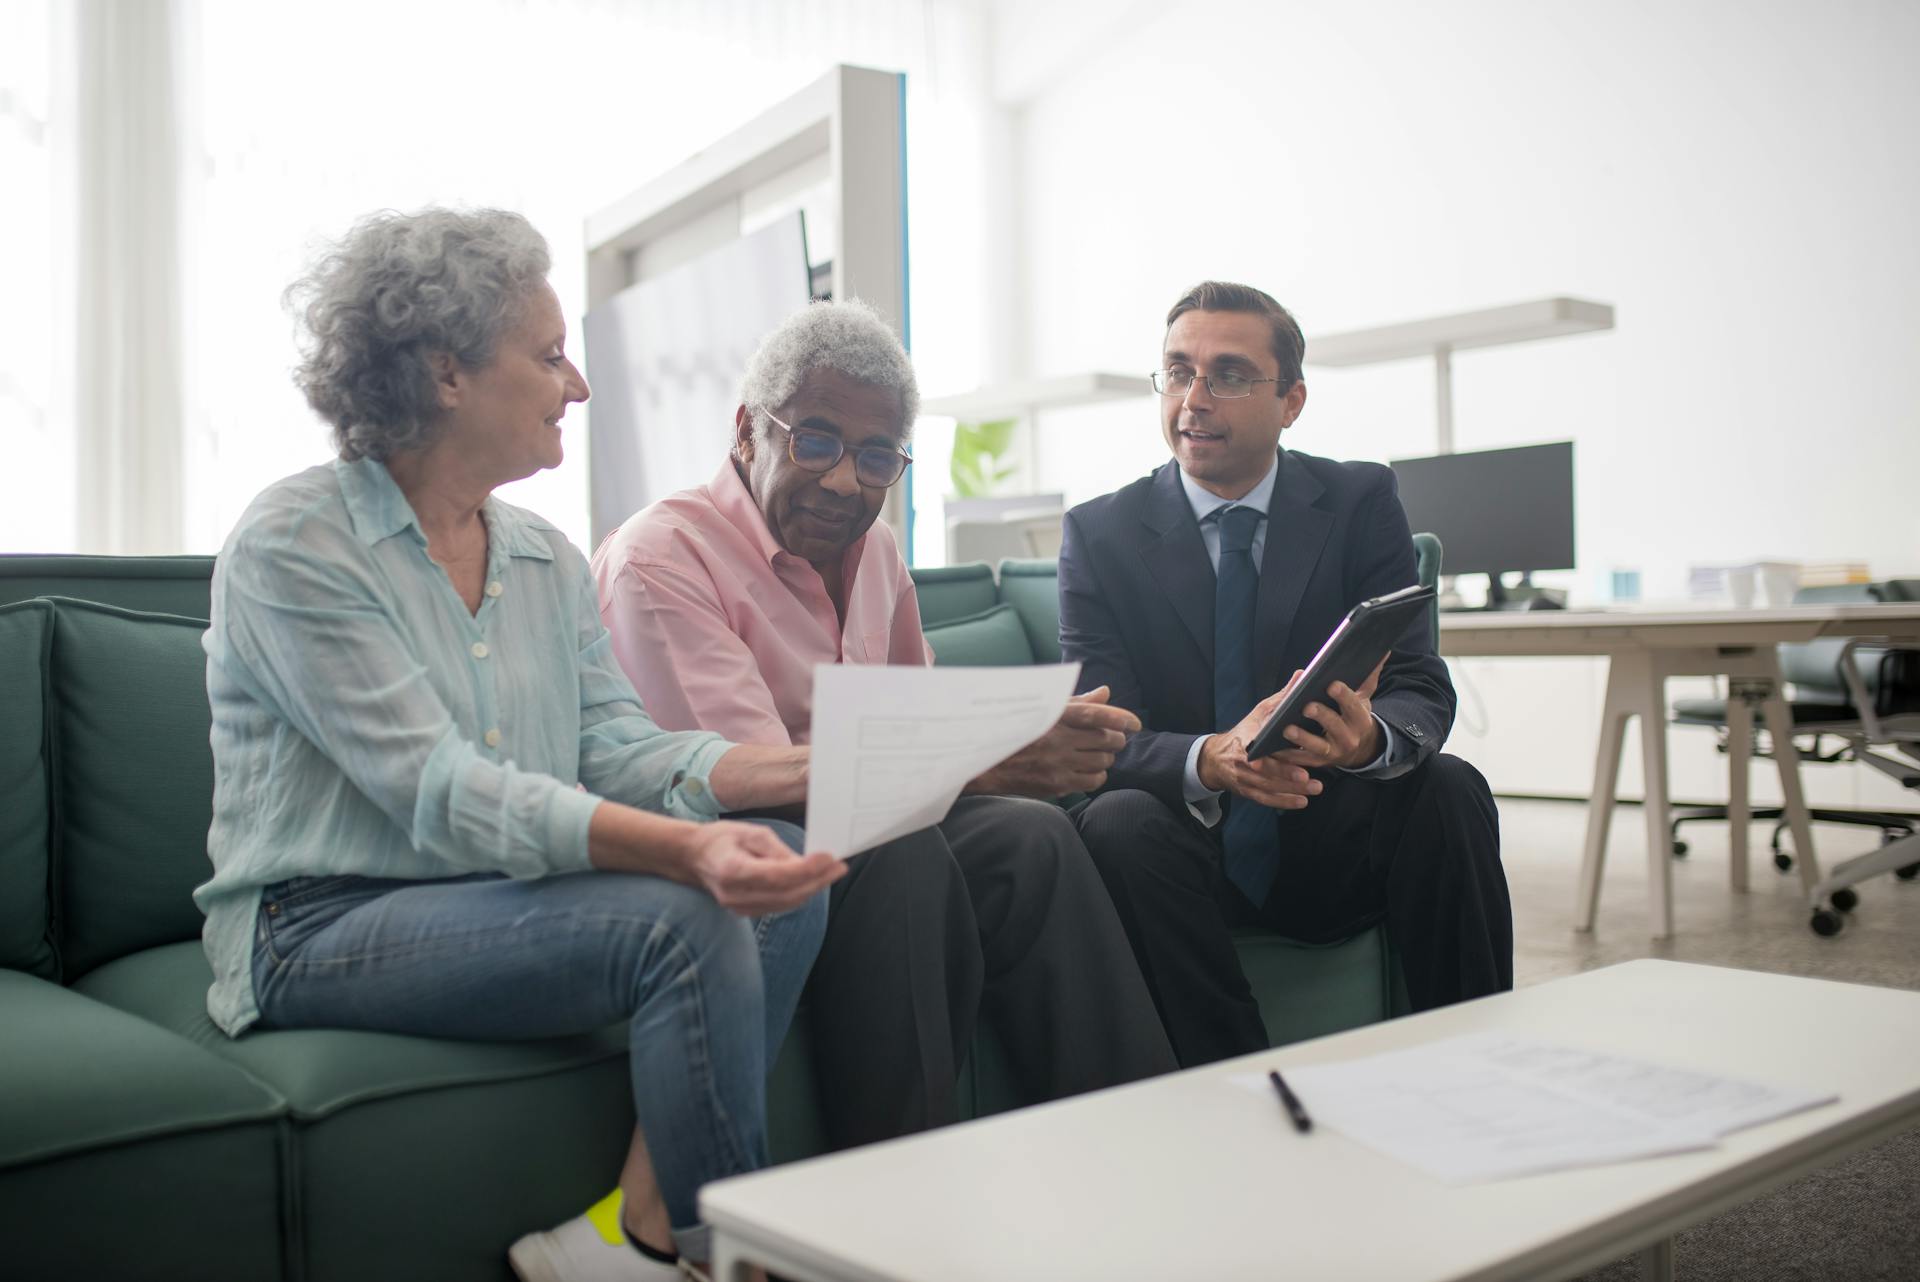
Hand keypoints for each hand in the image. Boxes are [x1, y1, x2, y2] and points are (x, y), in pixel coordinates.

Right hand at [683, 820, 843, 914]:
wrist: (693, 858)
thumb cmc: (720, 840)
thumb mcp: (750, 833)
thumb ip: (777, 850)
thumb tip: (804, 864)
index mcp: (733, 870)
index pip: (778, 875)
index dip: (807, 869)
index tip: (829, 858)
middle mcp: (736, 895)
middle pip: (787, 894)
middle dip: (818, 880)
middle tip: (839, 866)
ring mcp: (739, 907)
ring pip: (787, 904)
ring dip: (813, 889)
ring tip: (832, 872)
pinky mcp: (746, 911)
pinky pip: (780, 906)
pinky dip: (799, 894)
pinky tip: (813, 881)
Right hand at [969, 685, 1140, 797]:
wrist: (988, 763)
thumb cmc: (1019, 731)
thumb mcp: (1044, 710)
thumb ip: (1077, 702)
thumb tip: (1105, 693)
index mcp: (1053, 715)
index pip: (1095, 713)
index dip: (1120, 717)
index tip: (1136, 724)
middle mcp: (1057, 738)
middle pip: (1106, 739)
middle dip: (1116, 739)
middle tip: (1113, 740)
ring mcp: (1057, 762)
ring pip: (1103, 761)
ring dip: (1107, 757)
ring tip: (1100, 754)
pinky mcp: (1056, 783)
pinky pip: (1093, 781)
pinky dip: (1099, 776)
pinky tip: (1090, 770)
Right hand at [1196, 671, 1323, 809]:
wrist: (1215, 758)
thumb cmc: (1244, 732)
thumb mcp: (1260, 712)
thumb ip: (1282, 698)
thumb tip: (1303, 675)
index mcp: (1246, 738)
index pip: (1259, 744)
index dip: (1273, 748)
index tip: (1293, 749)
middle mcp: (1243, 761)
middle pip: (1266, 770)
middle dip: (1287, 774)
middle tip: (1309, 777)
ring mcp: (1244, 778)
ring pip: (1269, 786)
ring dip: (1291, 790)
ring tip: (1315, 788)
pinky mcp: (1247, 791)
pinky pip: (1266, 799)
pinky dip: (1284, 802)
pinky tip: (1302, 802)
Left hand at [1271, 655, 1386, 770]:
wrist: (1359, 749)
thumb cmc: (1355, 716)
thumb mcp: (1363, 698)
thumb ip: (1369, 676)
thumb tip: (1382, 650)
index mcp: (1360, 719)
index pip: (1353, 706)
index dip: (1343, 696)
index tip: (1332, 684)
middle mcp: (1348, 737)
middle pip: (1334, 726)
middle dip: (1321, 716)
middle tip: (1306, 706)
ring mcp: (1333, 752)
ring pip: (1317, 746)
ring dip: (1302, 739)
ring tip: (1286, 728)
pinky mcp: (1318, 762)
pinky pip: (1302, 760)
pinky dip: (1288, 756)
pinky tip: (1274, 747)